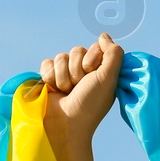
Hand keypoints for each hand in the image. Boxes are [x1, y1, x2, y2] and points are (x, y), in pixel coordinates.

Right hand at [38, 32, 123, 160]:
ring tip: (66, 92)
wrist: (65, 124)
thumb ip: (113, 53)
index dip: (91, 59)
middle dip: (76, 70)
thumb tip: (103, 36)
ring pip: (60, 57)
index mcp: (99, 70)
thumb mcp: (109, 78)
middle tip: (78, 87)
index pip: (94, 46)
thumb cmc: (90, 104)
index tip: (92, 74)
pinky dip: (50, 76)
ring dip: (63, 76)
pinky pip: (46, 63)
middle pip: (76, 50)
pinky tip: (53, 90)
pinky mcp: (48, 79)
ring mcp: (64, 74)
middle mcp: (82, 71)